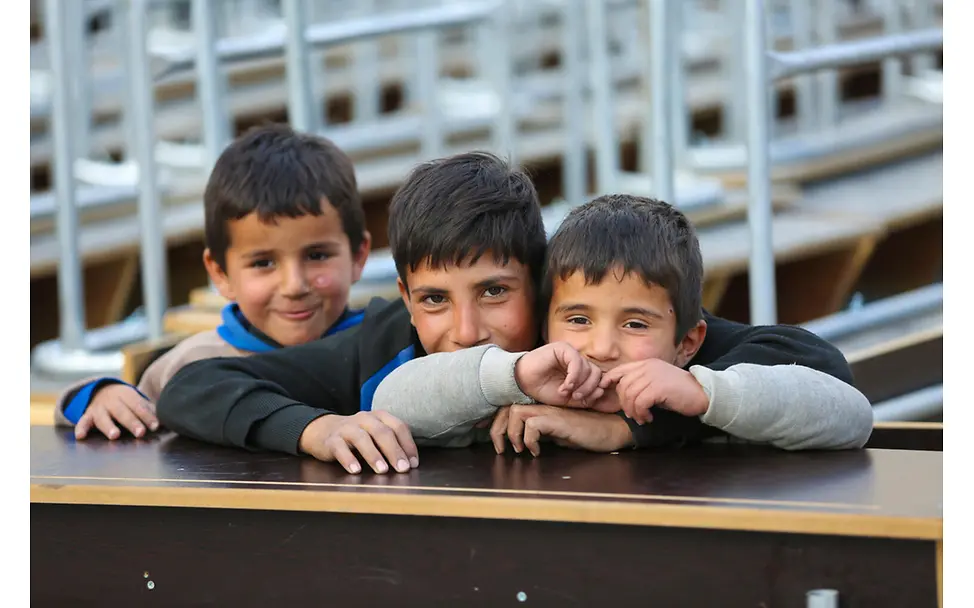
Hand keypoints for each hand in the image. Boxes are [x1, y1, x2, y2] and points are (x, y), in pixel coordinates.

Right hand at [75, 384, 158, 439]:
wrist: (101, 389)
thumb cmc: (126, 400)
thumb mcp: (136, 400)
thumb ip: (148, 410)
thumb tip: (166, 422)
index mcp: (127, 394)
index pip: (138, 405)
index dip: (147, 416)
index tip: (155, 426)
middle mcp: (112, 400)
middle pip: (123, 412)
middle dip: (132, 422)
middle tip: (140, 433)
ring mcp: (98, 407)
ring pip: (103, 417)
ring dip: (109, 426)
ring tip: (115, 436)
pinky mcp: (87, 415)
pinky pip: (82, 421)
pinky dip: (80, 428)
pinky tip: (80, 436)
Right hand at [298, 411, 418, 474]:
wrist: (322, 430)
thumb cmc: (357, 436)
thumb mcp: (375, 434)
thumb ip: (390, 444)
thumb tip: (410, 464)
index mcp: (379, 416)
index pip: (398, 427)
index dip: (408, 445)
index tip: (413, 463)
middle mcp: (365, 419)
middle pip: (382, 432)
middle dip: (394, 451)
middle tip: (403, 468)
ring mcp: (347, 428)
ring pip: (362, 439)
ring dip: (374, 455)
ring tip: (382, 471)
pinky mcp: (332, 440)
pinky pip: (340, 448)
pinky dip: (348, 459)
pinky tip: (355, 470)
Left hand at [489, 404, 632, 455]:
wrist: (610, 431)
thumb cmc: (587, 434)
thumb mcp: (558, 436)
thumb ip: (543, 435)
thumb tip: (525, 444)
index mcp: (542, 410)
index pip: (511, 409)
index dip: (497, 422)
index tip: (492, 440)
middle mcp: (543, 408)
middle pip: (508, 408)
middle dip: (497, 429)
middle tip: (500, 448)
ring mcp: (551, 412)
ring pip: (516, 412)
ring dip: (512, 434)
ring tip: (519, 450)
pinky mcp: (559, 420)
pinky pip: (533, 424)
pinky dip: (530, 440)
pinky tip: (537, 452)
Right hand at [514, 342, 604, 406]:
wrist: (522, 382)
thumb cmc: (543, 389)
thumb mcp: (568, 398)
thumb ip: (584, 397)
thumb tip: (601, 393)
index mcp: (580, 371)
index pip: (597, 379)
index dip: (595, 391)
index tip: (585, 401)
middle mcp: (578, 360)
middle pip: (596, 373)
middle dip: (589, 388)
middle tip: (576, 398)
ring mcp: (571, 353)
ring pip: (588, 368)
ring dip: (580, 384)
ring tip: (566, 392)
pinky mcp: (563, 348)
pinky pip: (577, 362)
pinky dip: (574, 376)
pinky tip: (566, 386)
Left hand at [600, 359, 709, 424]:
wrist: (702, 393)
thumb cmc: (679, 391)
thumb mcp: (657, 382)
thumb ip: (642, 383)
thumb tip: (624, 395)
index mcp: (646, 364)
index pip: (620, 370)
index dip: (609, 380)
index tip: (604, 390)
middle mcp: (648, 367)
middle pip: (623, 386)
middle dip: (624, 403)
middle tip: (633, 415)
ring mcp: (653, 376)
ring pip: (630, 396)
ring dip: (633, 411)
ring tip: (642, 418)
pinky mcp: (659, 388)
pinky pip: (639, 403)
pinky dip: (641, 413)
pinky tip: (649, 418)